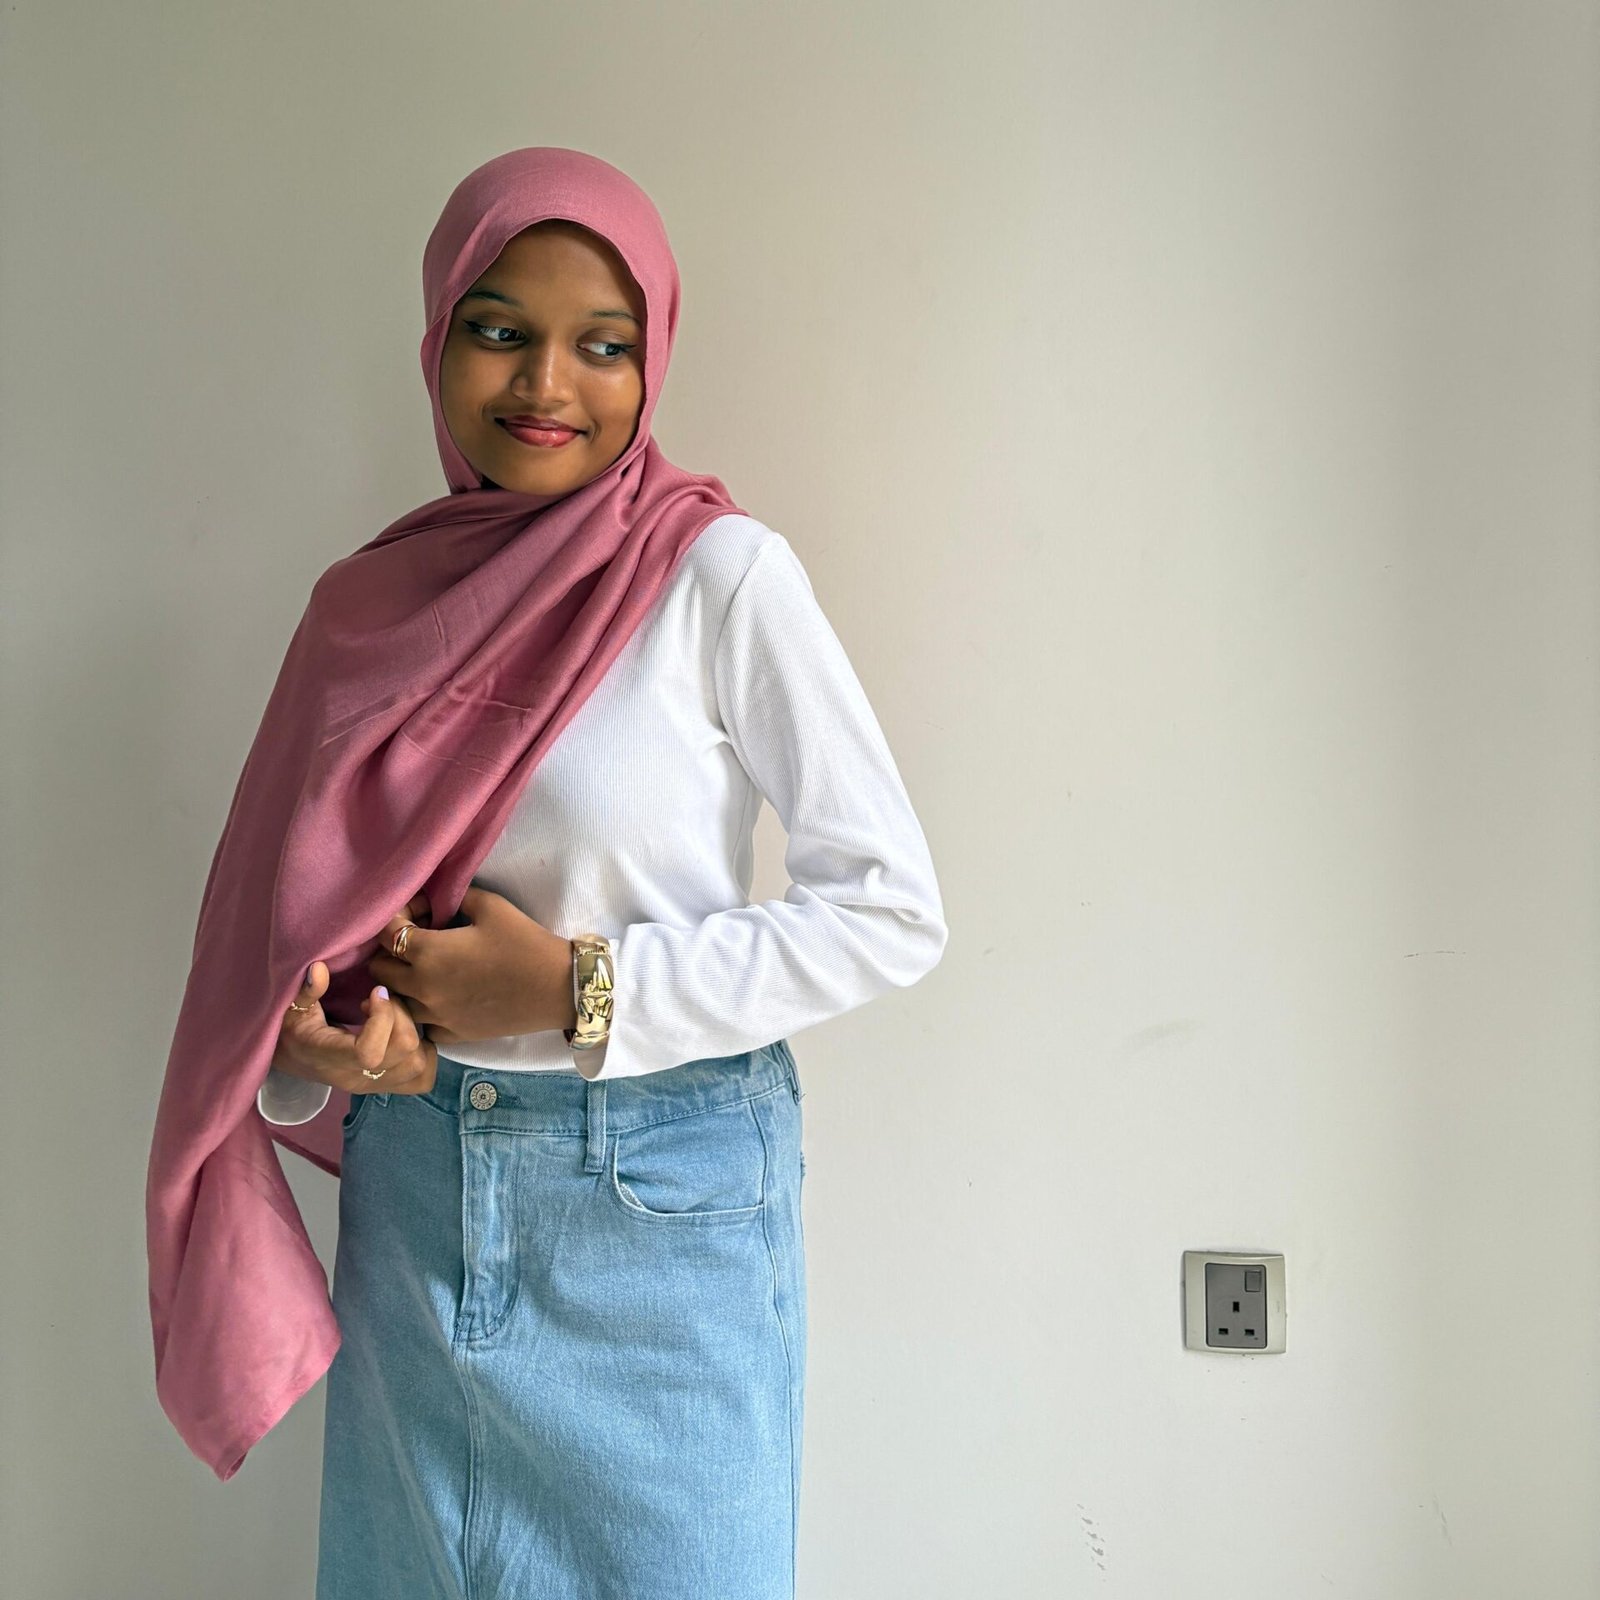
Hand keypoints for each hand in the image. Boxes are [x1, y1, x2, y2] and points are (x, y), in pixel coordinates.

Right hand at [273, 962, 437, 1096]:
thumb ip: (306, 990)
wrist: (291, 1058)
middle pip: (404, 1052)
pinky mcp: (386, 1086)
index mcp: (329, 1058)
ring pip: (418, 1066)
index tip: (376, 991)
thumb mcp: (290, 1007)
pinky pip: (422, 1079)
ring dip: (415, 1033)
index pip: (369, 1052)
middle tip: (384, 1000)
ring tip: (393, 1018)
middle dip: (402, 1016)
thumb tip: (320, 968)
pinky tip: (405, 1034)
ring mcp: (373, 1086)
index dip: (383, 1018)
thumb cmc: (291, 1028)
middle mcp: (355, 1078)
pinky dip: (424, 1055)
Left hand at [365, 885, 577, 1048]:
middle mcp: (422, 988)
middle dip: (391, 950)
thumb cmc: (525, 942)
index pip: (386, 932)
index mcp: (428, 953)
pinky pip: (423, 1024)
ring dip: (405, 982)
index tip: (422, 911)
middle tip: (420, 939)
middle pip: (380, 969)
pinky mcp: (453, 1033)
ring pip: (397, 1000)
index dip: (398, 916)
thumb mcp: (492, 906)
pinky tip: (445, 996)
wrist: (557, 988)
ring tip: (429, 969)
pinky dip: (426, 1010)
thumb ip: (457, 898)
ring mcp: (436, 1016)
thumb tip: (440, 898)